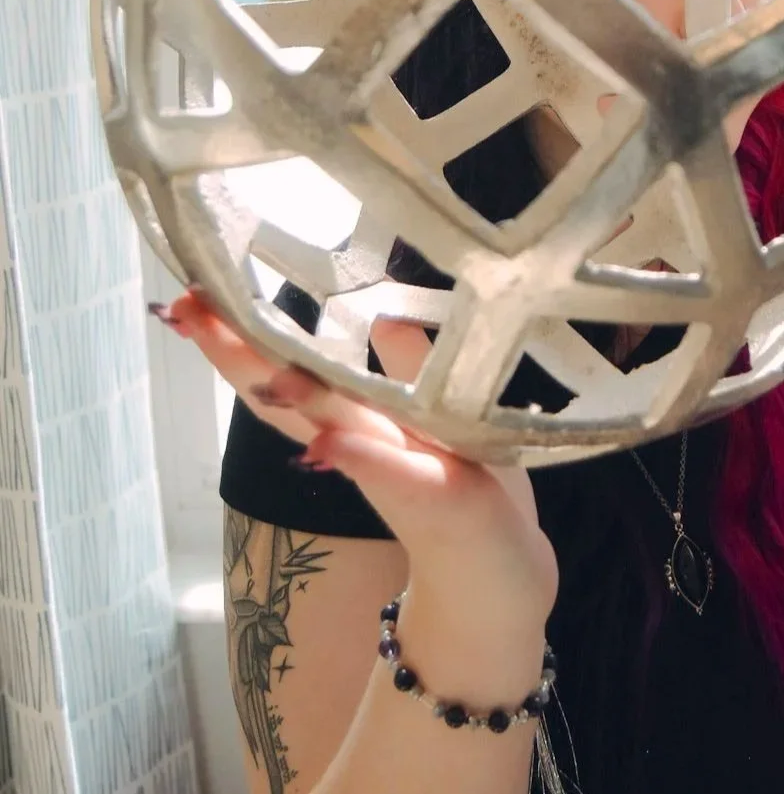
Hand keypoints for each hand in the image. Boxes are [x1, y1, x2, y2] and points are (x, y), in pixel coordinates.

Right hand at [156, 291, 557, 643]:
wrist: (499, 587)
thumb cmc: (466, 494)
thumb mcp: (442, 417)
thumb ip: (409, 370)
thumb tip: (383, 316)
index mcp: (364, 421)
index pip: (294, 371)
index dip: (246, 336)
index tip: (194, 294)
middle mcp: (368, 447)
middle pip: (295, 396)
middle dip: (242, 354)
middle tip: (186, 310)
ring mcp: (401, 475)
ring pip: (337, 430)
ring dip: (294, 398)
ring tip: (252, 360)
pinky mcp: (445, 502)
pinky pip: (400, 478)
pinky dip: (363, 460)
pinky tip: (327, 444)